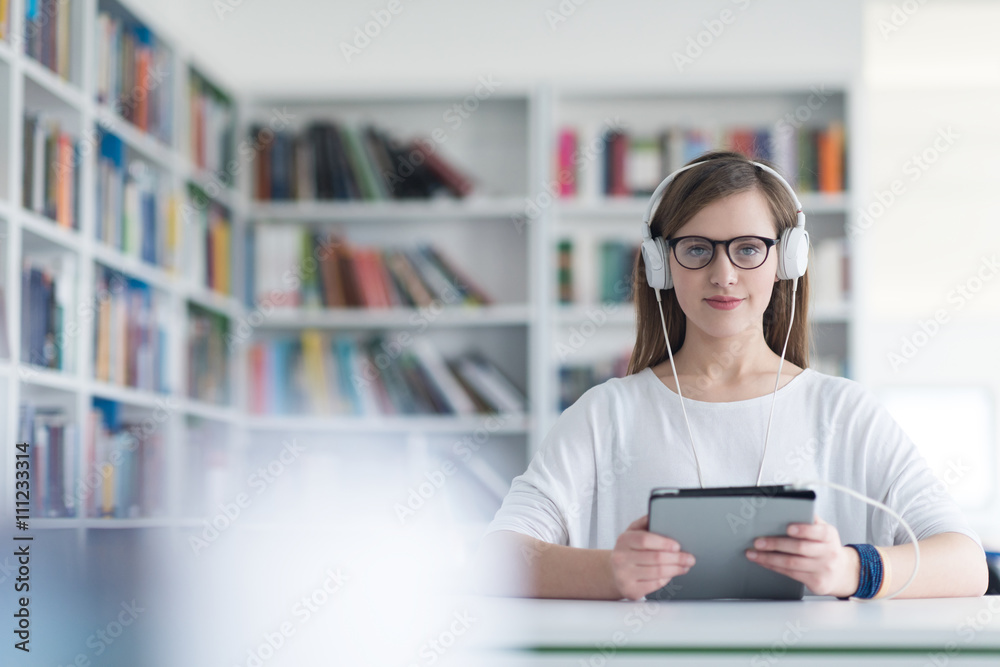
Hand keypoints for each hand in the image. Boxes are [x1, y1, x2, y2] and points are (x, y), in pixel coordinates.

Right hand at [609, 515, 694, 600]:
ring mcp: (624, 576)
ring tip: (685, 566)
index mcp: (624, 540)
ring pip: (658, 573)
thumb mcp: (633, 532)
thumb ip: (645, 522)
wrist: (614, 572)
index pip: (645, 540)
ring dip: (676, 569)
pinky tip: (671, 574)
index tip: (678, 546)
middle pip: (655, 558)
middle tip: (689, 558)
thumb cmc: (628, 550)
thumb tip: (659, 511)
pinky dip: (667, 579)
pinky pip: (655, 585)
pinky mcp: (631, 590)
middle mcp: (621, 558)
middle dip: (677, 558)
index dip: (664, 543)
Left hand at [745, 516, 859, 597]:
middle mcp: (828, 552)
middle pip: (800, 548)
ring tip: (754, 553)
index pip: (818, 531)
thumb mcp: (823, 530)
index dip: (803, 529)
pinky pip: (791, 574)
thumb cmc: (826, 546)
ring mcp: (823, 569)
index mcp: (829, 535)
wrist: (842, 572)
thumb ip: (809, 519)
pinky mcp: (816, 582)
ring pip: (792, 563)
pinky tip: (764, 562)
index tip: (788, 528)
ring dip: (769, 558)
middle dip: (776, 544)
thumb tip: (790, 507)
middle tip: (758, 542)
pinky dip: (774, 567)